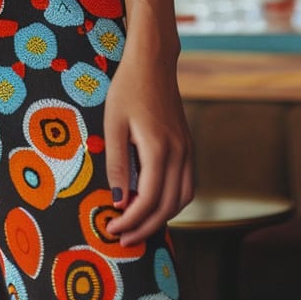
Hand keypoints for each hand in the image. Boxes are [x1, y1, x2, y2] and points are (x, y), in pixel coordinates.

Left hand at [103, 50, 193, 245]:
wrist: (152, 62)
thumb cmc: (128, 88)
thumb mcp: (113, 124)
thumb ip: (117, 164)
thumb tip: (118, 200)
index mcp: (159, 149)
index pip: (149, 200)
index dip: (131, 220)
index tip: (113, 228)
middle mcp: (179, 153)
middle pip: (168, 206)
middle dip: (145, 227)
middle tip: (123, 237)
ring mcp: (187, 150)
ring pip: (183, 198)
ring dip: (162, 217)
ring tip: (138, 225)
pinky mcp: (188, 145)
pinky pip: (187, 184)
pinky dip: (174, 201)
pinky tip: (155, 202)